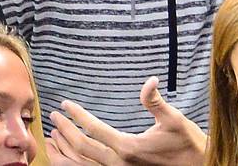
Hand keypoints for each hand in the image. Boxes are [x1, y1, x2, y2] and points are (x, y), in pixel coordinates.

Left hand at [48, 76, 206, 165]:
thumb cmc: (186, 143)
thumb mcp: (173, 119)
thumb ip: (156, 101)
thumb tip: (150, 80)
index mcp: (128, 148)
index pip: (95, 130)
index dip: (78, 116)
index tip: (65, 104)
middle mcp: (119, 164)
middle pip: (82, 149)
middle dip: (64, 131)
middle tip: (52, 116)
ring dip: (64, 151)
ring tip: (51, 138)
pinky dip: (73, 164)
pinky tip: (67, 156)